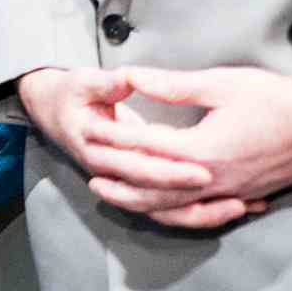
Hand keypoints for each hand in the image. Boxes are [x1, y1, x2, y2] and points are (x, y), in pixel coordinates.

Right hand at [17, 67, 221, 218]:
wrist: (51, 109)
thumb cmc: (71, 94)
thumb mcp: (85, 80)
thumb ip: (110, 82)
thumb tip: (131, 77)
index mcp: (93, 146)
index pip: (137, 166)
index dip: (170, 170)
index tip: (203, 168)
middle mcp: (107, 172)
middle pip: (154, 194)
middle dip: (194, 195)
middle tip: (231, 193)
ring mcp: (120, 181)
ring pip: (162, 210)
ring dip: (201, 213)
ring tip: (240, 207)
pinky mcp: (134, 183)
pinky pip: (167, 207)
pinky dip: (200, 211)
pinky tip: (233, 207)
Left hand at [84, 67, 291, 228]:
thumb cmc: (276, 98)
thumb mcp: (220, 83)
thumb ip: (171, 85)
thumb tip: (130, 75)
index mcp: (203, 150)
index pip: (147, 148)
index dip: (115, 140)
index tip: (90, 132)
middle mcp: (213, 179)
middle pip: (155, 188)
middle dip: (120, 181)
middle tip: (90, 174)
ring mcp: (230, 192)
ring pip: (176, 207)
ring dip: (142, 203)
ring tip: (114, 195)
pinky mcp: (244, 196)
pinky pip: (201, 213)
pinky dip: (176, 214)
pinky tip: (162, 208)